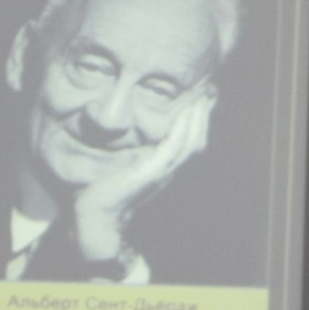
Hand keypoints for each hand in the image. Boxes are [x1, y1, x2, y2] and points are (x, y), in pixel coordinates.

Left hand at [71, 82, 217, 260]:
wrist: (98, 218)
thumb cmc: (104, 192)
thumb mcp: (122, 166)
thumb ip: (132, 153)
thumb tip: (126, 130)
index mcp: (163, 169)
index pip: (188, 142)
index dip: (197, 121)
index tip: (201, 99)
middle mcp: (167, 171)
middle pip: (196, 141)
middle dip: (203, 116)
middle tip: (210, 92)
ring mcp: (161, 173)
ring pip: (190, 143)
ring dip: (198, 119)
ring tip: (203, 98)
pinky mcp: (151, 173)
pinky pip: (173, 148)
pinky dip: (182, 129)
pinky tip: (186, 112)